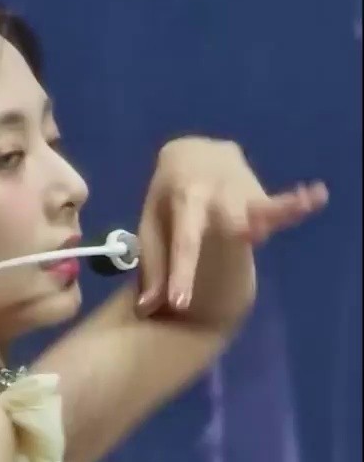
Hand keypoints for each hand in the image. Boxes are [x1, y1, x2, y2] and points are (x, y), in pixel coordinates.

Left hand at [135, 137, 327, 316]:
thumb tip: (144, 310)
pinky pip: (277, 203)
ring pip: (257, 210)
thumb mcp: (153, 225)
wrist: (192, 151)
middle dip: (232, 235)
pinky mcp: (260, 194)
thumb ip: (153, 267)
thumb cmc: (168, 196)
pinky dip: (295, 203)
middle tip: (243, 244)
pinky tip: (316, 195)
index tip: (180, 305)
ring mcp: (240, 190)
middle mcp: (214, 193)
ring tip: (279, 220)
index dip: (181, 274)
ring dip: (268, 218)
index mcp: (182, 202)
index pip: (183, 243)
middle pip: (227, 221)